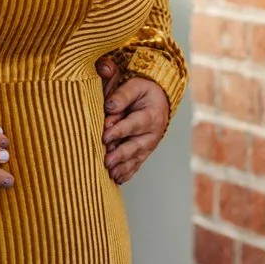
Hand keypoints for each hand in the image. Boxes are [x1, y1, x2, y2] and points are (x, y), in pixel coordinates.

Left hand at [98, 56, 171, 184]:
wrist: (159, 99)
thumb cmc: (141, 90)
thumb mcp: (133, 84)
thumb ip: (119, 87)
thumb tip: (106, 90)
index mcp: (151, 113)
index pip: (134, 122)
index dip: (119, 129)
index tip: (105, 135)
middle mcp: (152, 132)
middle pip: (136, 144)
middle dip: (121, 153)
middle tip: (107, 160)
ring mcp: (149, 144)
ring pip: (136, 157)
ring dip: (123, 166)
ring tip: (111, 174)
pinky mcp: (144, 152)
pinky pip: (137, 163)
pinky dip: (128, 172)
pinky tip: (118, 179)